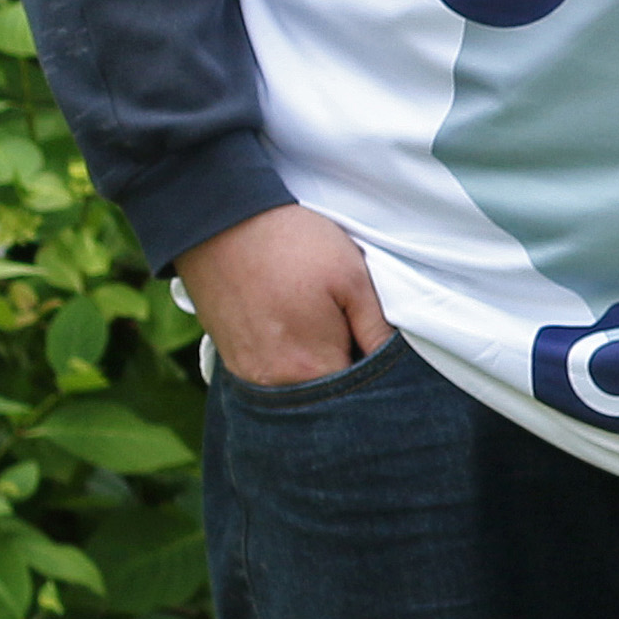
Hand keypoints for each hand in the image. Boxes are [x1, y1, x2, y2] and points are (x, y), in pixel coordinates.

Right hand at [181, 203, 386, 388]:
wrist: (222, 224)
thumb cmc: (294, 246)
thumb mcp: (354, 279)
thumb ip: (377, 330)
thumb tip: (395, 364)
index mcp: (310, 368)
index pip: (359, 395)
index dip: (378, 376)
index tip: (378, 347)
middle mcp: (274, 382)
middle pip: (326, 395)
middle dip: (347, 372)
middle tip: (352, 331)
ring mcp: (248, 374)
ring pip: (299, 386)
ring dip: (318, 366)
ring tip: (324, 326)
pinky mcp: (231, 360)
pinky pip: (273, 375)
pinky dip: (291, 361)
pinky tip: (298, 329)